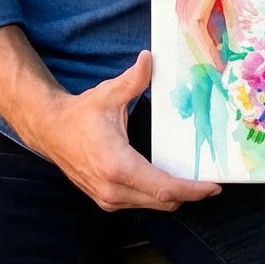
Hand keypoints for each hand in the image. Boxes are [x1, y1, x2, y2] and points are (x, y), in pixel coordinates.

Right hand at [27, 50, 220, 211]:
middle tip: (213, 184)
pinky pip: (140, 203)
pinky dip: (158, 196)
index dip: (190, 189)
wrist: (51, 131)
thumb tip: (149, 58)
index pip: (162, 187)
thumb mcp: (109, 93)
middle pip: (162, 202)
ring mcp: (108, 198)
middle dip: (189, 194)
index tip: (213, 187)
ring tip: (196, 183)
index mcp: (117, 165)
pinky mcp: (106, 199)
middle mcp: (113, 189)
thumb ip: (133, 79)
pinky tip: (171, 182)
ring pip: (152, 205)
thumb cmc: (81, 114)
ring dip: (174, 197)